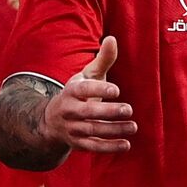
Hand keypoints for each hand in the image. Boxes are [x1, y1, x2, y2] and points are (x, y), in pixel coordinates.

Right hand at [43, 36, 135, 153]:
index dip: (100, 89)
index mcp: (72, 90)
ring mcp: (72, 128)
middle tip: (128, 109)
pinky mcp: (78, 143)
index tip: (117, 90)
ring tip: (133, 126)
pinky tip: (126, 144)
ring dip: (113, 130)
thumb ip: (103, 60)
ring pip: (92, 130)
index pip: (84, 89)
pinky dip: (109, 147)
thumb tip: (112, 38)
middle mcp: (69, 110)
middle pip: (88, 112)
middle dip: (108, 112)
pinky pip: (93, 147)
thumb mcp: (87, 75)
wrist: (53, 120)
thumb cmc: (78, 92)